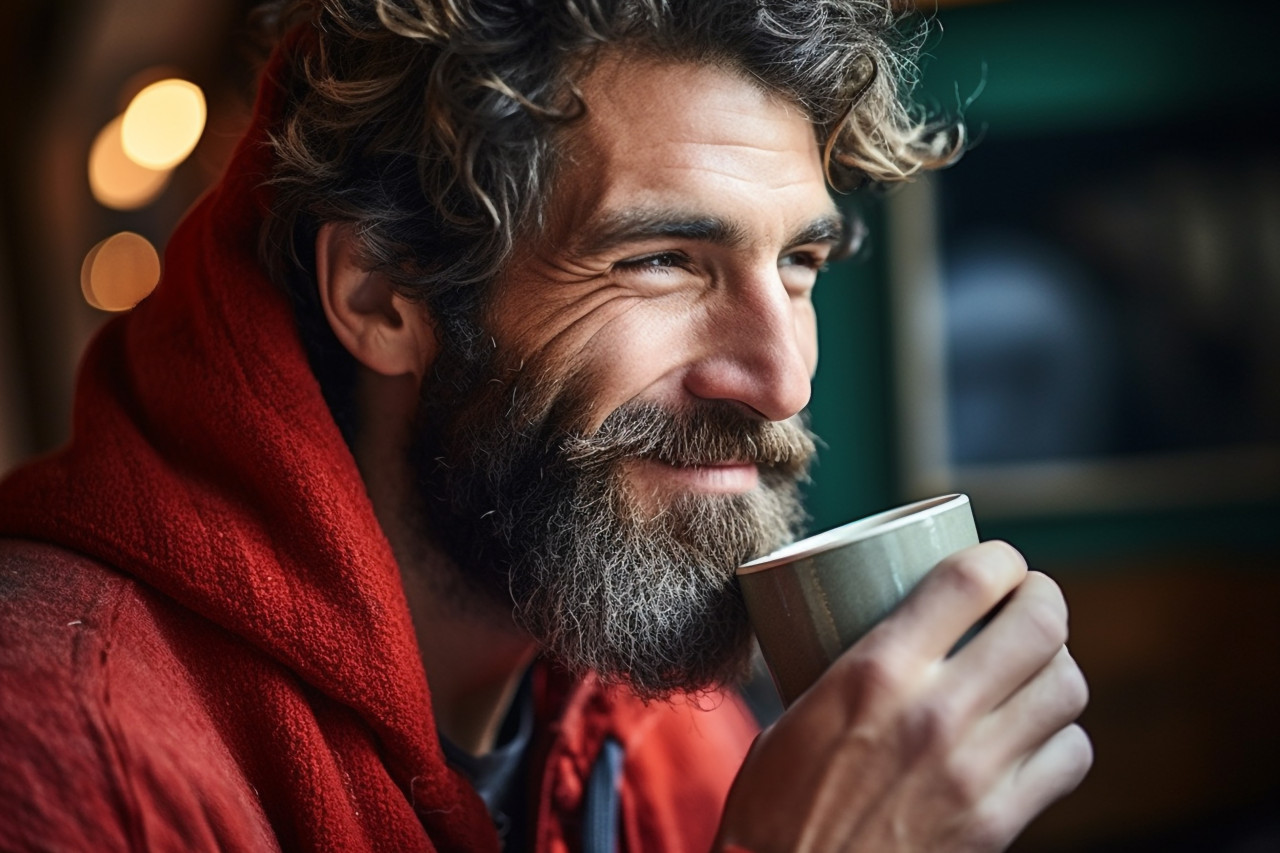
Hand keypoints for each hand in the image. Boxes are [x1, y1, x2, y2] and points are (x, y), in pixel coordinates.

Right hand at [716, 541, 1091, 851]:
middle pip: (1038, 624)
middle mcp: (935, 711)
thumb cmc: (774, 810)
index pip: (969, 580)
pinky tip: (1038, 732)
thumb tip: (885, 641)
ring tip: (1036, 664)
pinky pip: (1069, 757)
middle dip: (1044, 599)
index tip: (997, 562)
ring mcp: (975, 769)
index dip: (999, 558)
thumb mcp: (795, 716)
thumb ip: (849, 675)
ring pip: (1066, 687)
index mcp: (875, 672)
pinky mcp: (998, 822)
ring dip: (1057, 665)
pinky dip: (1063, 736)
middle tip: (1029, 601)